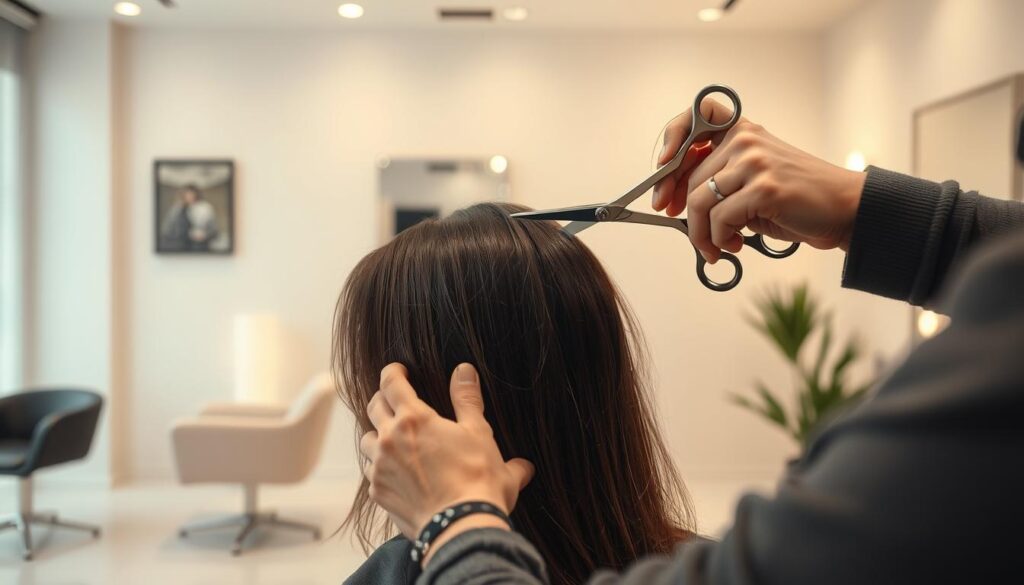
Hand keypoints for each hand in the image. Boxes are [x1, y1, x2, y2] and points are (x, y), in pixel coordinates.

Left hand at [361, 363, 534, 560]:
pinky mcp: (378, 493)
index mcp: (414, 418)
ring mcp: (380, 467)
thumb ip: (467, 399)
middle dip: (383, 398)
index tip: (398, 370)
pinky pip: (371, 472)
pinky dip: (380, 466)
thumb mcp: (479, 433)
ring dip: (378, 434)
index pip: (391, 383)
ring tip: (392, 438)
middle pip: (373, 407)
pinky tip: (394, 472)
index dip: (393, 372)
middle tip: (394, 399)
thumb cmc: (477, 479)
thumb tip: (464, 370)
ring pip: (367, 440)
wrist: (461, 527)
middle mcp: (390, 439)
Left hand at [652, 98, 866, 262]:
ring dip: (701, 234)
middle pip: (689, 177)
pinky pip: (720, 219)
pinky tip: (734, 246)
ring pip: (699, 201)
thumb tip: (672, 201)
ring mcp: (754, 162)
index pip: (692, 118)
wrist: (842, 210)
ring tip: (716, 247)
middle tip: (692, 237)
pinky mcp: (763, 188)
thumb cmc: (795, 199)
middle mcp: (745, 140)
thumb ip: (718, 180)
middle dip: (681, 212)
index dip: (670, 143)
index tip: (661, 173)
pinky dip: (719, 240)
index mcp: (742, 130)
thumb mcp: (751, 180)